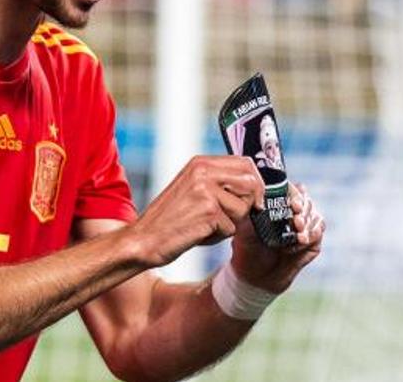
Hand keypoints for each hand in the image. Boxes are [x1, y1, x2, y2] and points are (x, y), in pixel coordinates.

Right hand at [128, 156, 264, 267]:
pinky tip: (198, 233)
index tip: (256, 199)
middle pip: (251, 183)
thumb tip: (255, 186)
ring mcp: (205, 190)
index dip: (257, 183)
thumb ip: (219, 182)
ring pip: (244, 208)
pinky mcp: (208, 211)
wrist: (145, 238)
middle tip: (232, 216)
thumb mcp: (192, 189)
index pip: (245, 163)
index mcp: (200, 163)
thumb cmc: (170, 218)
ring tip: (206, 225)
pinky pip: (232, 228)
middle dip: (249, 204)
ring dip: (231, 223)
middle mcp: (203, 171)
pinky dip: (218, 236)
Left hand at [231, 182, 324, 292]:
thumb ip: (251, 209)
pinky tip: (300, 240)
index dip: (294, 193)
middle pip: (306, 201)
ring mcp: (304, 227)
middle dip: (303, 207)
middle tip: (296, 218)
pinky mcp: (312, 242)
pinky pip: (318, 233)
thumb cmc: (246, 248)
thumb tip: (256, 191)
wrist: (255, 276)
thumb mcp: (244, 227)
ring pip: (315, 216)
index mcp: (276, 205)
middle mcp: (292, 213)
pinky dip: (311, 235)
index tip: (292, 203)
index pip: (290, 190)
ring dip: (308, 222)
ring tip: (298, 231)